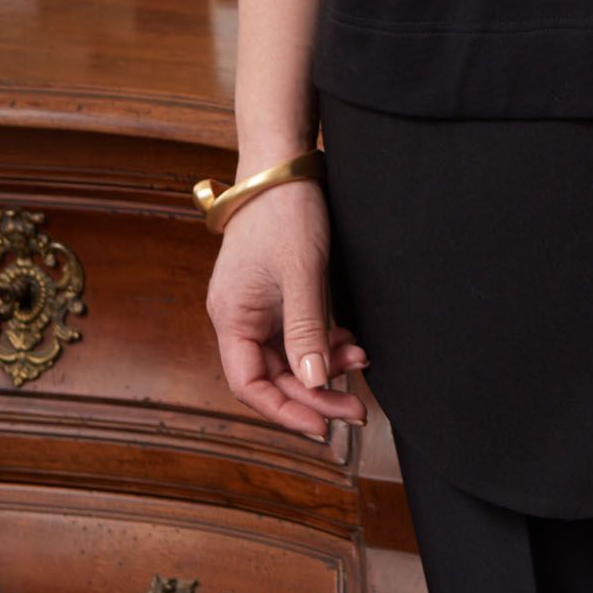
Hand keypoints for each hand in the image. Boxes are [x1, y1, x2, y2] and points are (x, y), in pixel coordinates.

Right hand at [204, 176, 369, 440]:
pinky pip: (297, 333)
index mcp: (232, 318)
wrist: (285, 164)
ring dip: (323, 366)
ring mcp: (257, 306)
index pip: (250, 385)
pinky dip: (323, 342)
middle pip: (274, 376)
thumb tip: (312, 386)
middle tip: (355, 411)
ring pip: (289, 356)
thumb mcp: (302, 274)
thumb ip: (306, 331)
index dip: (284, 411)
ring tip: (361, 362)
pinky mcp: (277, 293)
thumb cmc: (286, 213)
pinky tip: (350, 342)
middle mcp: (239, 317)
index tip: (321, 427)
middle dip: (314, 394)